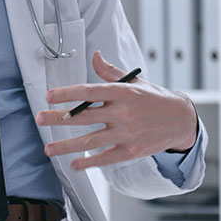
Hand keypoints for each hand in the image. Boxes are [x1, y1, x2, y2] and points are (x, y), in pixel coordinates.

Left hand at [36, 52, 198, 169]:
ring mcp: (127, 133)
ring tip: (48, 148)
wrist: (180, 120)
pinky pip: (105, 158)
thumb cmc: (155, 99)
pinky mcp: (131, 151)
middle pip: (84, 116)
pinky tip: (73, 164)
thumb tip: (95, 56)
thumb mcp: (135, 81)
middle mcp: (123, 113)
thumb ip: (111, 72)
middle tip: (40, 119)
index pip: (89, 92)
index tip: (49, 96)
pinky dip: (88, 162)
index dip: (67, 94)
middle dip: (58, 118)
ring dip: (66, 145)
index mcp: (123, 92)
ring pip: (90, 140)